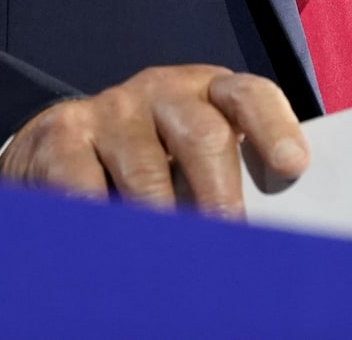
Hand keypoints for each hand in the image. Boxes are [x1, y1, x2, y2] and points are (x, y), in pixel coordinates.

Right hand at [0, 64, 307, 217]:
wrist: (59, 148)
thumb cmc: (148, 164)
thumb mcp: (190, 161)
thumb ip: (227, 179)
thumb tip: (267, 233)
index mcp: (207, 93)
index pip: (249, 97)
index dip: (273, 128)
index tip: (292, 166)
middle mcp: (162, 92)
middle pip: (203, 135)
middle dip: (220, 194)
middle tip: (227, 236)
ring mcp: (111, 109)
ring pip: (146, 169)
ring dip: (164, 219)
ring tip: (173, 261)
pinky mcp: (63, 134)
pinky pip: (85, 185)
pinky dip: (102, 220)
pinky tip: (114, 245)